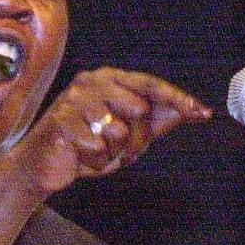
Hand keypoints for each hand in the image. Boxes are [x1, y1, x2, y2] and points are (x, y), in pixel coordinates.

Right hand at [11, 67, 211, 195]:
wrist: (42, 165)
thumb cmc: (85, 146)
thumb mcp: (127, 132)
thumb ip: (157, 119)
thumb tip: (193, 111)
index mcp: (110, 79)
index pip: (151, 85)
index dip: (178, 99)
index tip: (201, 113)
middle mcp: (92, 82)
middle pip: (140, 109)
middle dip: (138, 140)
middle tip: (124, 152)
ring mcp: (75, 100)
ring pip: (119, 131)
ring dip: (113, 153)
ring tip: (97, 153)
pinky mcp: (62, 121)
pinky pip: (97, 148)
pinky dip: (95, 162)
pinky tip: (81, 158)